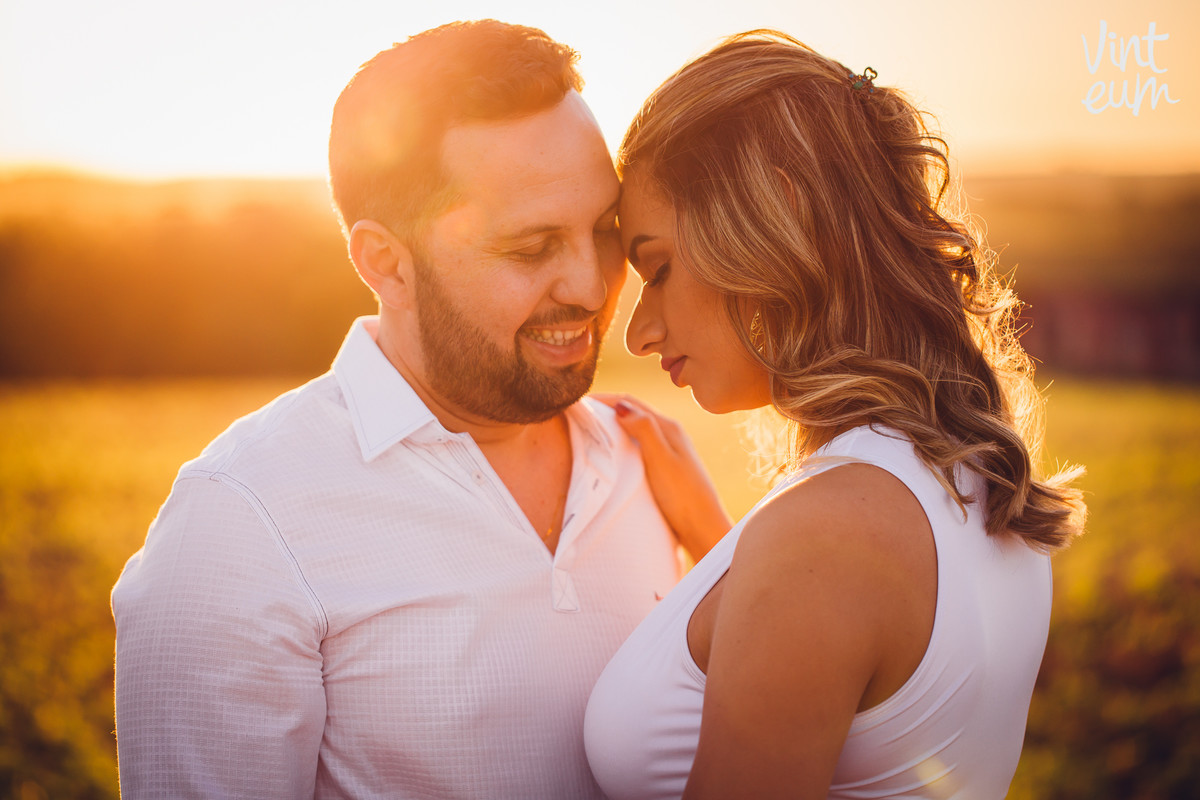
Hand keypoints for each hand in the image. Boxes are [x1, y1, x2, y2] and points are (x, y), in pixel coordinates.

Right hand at [592, 394, 731, 560]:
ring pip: (634, 430)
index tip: (578, 401)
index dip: (603, 399)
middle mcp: (669, 435)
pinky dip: (620, 443)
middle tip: (578, 412)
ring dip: (612, 425)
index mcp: (669, 428)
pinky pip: (637, 447)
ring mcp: (667, 452)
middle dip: (605, 409)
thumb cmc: (683, 497)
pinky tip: (611, 454)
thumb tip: (620, 406)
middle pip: (632, 413)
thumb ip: (644, 430)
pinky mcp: (664, 469)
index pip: (630, 403)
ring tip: (588, 429)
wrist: (703, 530)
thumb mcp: (661, 460)